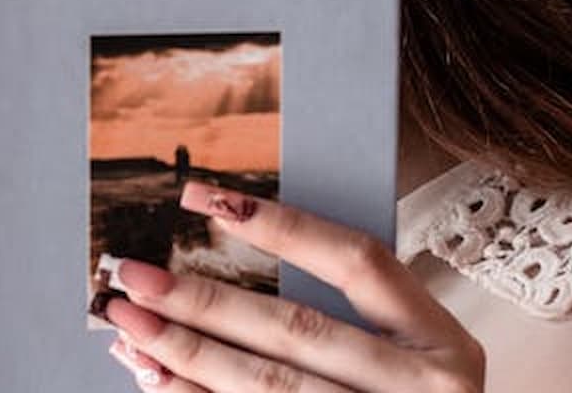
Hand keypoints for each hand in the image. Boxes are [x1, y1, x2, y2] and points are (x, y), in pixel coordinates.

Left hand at [97, 181, 484, 392]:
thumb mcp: (408, 355)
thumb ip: (340, 311)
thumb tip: (224, 242)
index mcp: (442, 343)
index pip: (358, 261)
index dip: (279, 225)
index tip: (200, 198)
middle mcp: (423, 389)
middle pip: (298, 329)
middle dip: (204, 300)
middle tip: (134, 275)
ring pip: (268, 386)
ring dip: (187, 354)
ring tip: (130, 327)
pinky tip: (156, 377)